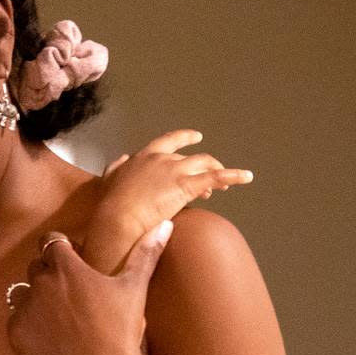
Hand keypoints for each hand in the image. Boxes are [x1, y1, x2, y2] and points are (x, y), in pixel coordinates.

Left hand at [7, 224, 169, 354]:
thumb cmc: (121, 330)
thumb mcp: (134, 288)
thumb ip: (145, 253)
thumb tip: (164, 224)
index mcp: (66, 266)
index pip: (51, 241)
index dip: (61, 249)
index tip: (74, 261)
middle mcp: (39, 282)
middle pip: (36, 267)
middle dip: (50, 276)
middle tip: (71, 296)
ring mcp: (25, 308)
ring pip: (24, 294)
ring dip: (36, 300)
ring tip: (60, 319)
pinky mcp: (15, 333)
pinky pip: (17, 321)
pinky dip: (29, 327)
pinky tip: (51, 338)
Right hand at [92, 130, 251, 255]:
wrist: (117, 218)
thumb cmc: (110, 204)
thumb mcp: (109, 180)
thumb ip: (116, 168)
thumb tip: (121, 159)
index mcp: (144, 157)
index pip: (168, 141)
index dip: (184, 137)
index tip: (196, 137)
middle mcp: (162, 159)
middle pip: (191, 157)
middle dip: (204, 165)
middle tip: (211, 178)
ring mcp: (175, 170)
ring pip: (205, 165)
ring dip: (216, 173)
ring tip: (224, 187)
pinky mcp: (186, 185)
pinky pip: (216, 178)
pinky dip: (234, 176)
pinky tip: (247, 178)